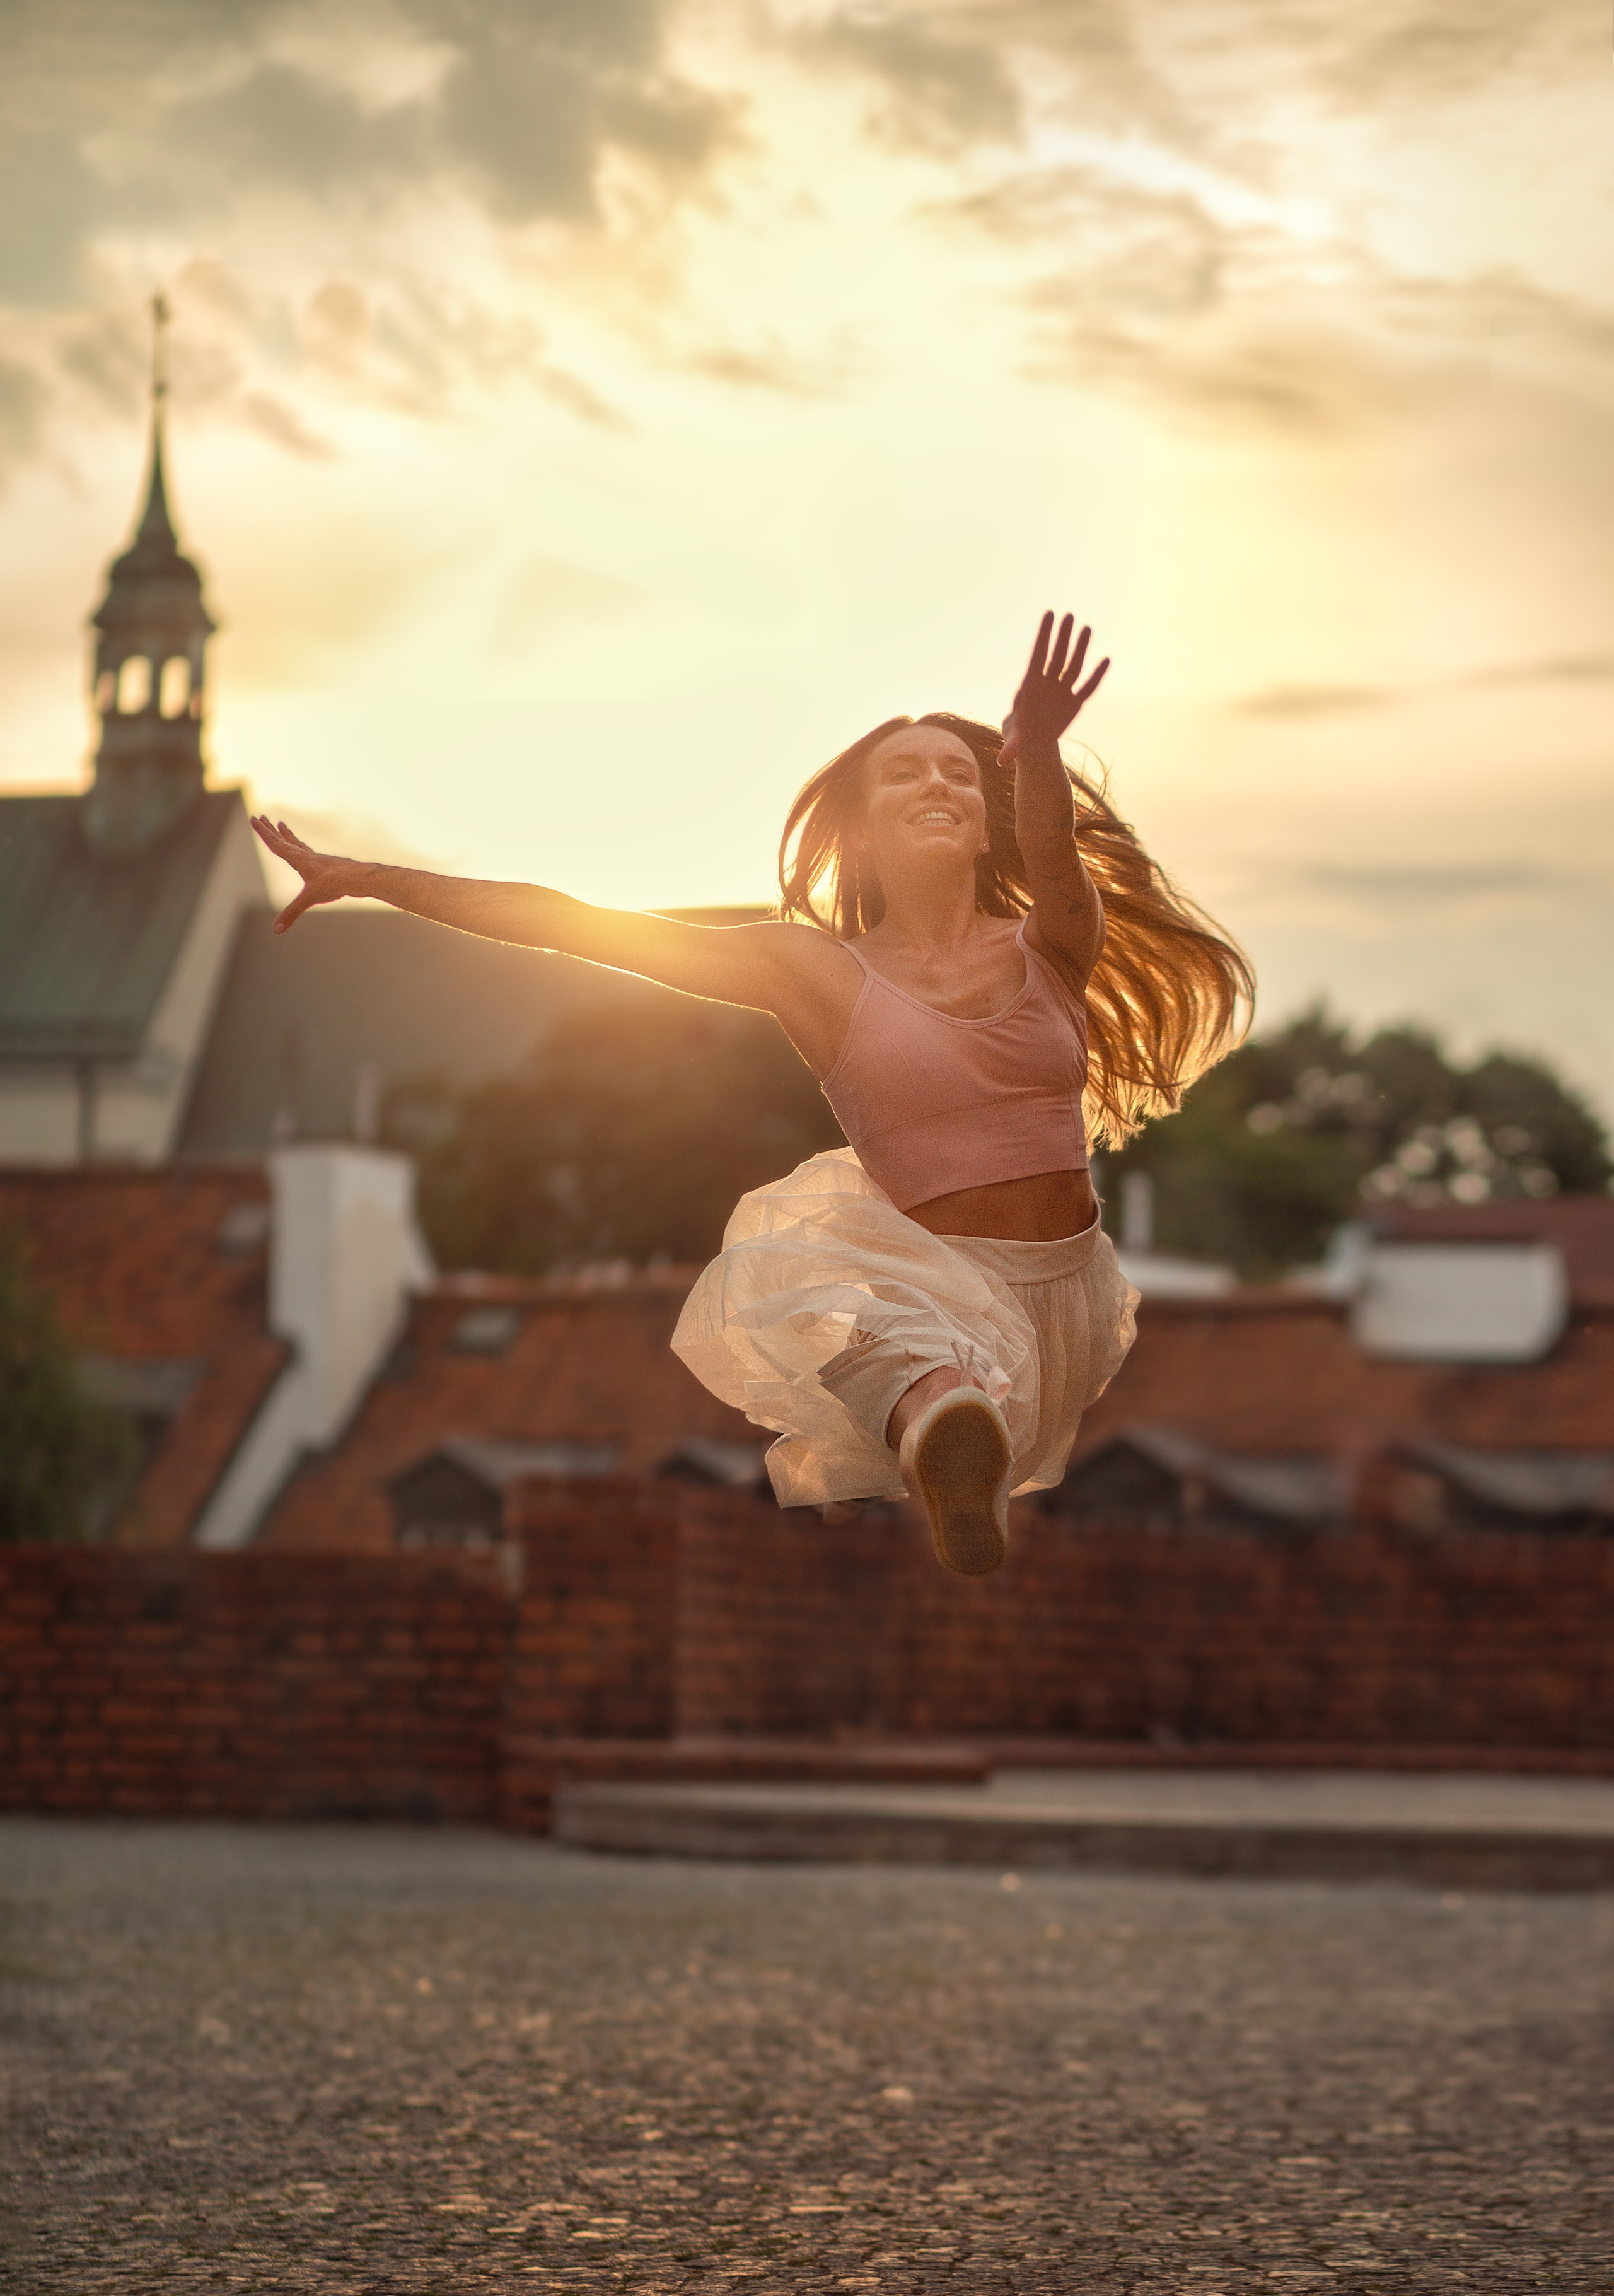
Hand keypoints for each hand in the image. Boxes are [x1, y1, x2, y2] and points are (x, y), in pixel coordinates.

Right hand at [250, 816, 360, 932]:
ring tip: (280, 824)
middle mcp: (306, 855)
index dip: (263, 832)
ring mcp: (316, 858)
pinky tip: (304, 850)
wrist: (358, 878)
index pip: (276, 843)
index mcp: (299, 859)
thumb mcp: (310, 899)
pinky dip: (301, 847)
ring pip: (296, 843)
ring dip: (286, 834)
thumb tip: (276, 930)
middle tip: (260, 816)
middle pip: (283, 839)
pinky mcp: (324, 863)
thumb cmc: (334, 885)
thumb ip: (291, 914)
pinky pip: (308, 851)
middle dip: (270, 829)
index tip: (254, 818)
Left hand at [999, 611, 1108, 766]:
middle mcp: (1047, 684)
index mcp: (1030, 686)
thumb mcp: (1014, 741)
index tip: (1049, 614)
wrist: (1032, 744)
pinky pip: (1087, 688)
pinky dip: (1096, 676)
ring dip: (1080, 649)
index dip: (1043, 634)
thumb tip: (1002, 762)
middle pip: (1056, 656)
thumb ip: (1012, 747)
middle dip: (1063, 637)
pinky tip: (1105, 660)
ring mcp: (1061, 692)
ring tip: (1086, 627)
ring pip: (1073, 667)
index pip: (1038, 654)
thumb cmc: (1019, 736)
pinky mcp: (1074, 703)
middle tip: (1069, 615)